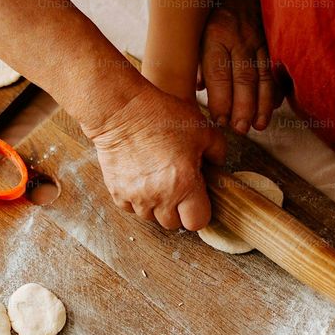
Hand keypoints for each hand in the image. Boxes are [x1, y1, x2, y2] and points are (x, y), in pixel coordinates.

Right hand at [88, 84, 225, 230]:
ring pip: (151, 217)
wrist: (121, 111)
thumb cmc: (161, 116)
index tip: (198, 199)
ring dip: (157, 205)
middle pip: (173, 224)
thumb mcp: (202, 129)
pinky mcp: (117, 192)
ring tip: (159, 181)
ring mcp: (136, 197)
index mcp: (184, 184)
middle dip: (179, 210)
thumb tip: (217, 166)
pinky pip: (131, 208)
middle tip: (179, 187)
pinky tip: (142, 180)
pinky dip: (137, 200)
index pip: (197, 222)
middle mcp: (159, 196)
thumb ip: (217, 152)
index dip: (200, 211)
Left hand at [198, 0, 274, 133]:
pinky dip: (277, 88)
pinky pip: (277, 67)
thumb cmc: (211, 8)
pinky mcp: (273, 38)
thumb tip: (198, 89)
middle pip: (243, 78)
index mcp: (214, 35)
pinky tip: (274, 106)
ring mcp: (259, 38)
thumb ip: (196, 59)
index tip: (219, 120)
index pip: (218, 73)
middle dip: (243, 108)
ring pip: (263, 75)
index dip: (220, 99)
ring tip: (258, 125)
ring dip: (262, 104)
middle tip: (240, 130)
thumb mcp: (195, 27)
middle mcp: (238, 37)